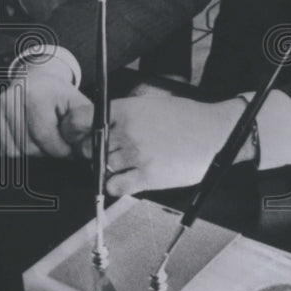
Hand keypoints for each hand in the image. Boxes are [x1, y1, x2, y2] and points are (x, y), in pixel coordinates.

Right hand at [0, 70, 91, 157]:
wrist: (35, 82)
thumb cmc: (58, 97)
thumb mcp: (78, 104)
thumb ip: (86, 125)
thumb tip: (89, 147)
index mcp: (35, 94)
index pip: (46, 138)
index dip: (61, 149)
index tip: (69, 147)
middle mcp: (9, 99)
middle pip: (28, 147)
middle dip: (46, 150)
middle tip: (55, 139)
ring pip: (13, 151)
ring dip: (31, 150)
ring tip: (40, 134)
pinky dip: (14, 148)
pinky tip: (24, 134)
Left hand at [59, 89, 242, 195]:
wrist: (215, 132)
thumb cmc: (186, 118)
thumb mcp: (150, 104)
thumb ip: (123, 113)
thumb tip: (97, 126)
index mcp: (125, 109)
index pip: (79, 120)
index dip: (74, 131)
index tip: (80, 137)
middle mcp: (127, 131)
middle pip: (87, 149)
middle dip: (94, 153)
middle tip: (111, 154)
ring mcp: (136, 154)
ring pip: (101, 169)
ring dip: (110, 169)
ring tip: (130, 164)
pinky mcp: (148, 175)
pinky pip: (114, 187)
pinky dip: (118, 186)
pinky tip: (131, 178)